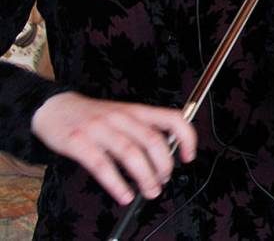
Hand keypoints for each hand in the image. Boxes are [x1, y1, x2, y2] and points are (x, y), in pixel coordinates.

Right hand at [31, 91, 196, 204]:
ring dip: (145, 177)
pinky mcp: (79, 142)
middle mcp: (122, 117)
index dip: (186, 137)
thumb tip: (167, 154)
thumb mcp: (123, 115)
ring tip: (149, 191)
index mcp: (136, 110)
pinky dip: (117, 184)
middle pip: (153, 141)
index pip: (172, 118)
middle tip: (163, 181)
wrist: (54, 107)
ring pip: (131, 154)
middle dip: (164, 166)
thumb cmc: (93, 115)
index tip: (188, 156)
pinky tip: (124, 194)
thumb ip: (143, 130)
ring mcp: (100, 129)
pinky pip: (102, 166)